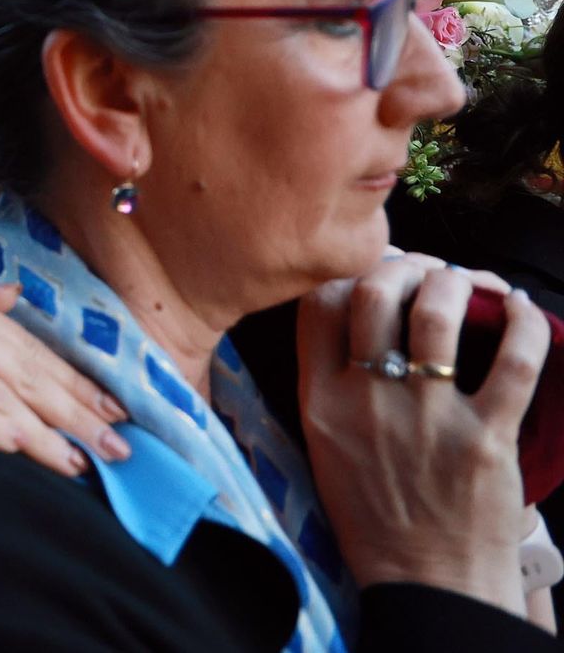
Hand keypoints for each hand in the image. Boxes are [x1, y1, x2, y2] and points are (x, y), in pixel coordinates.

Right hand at [298, 259, 549, 617]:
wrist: (426, 580)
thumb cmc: (375, 515)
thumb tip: (358, 319)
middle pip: (376, 293)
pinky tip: (525, 311)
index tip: (376, 275)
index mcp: (321, 402)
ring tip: (473, 285)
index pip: (320, 305)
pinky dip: (525, 323)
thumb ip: (330, 384)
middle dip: (407, 265)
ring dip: (461, 283)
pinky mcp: (487, 437)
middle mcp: (367, 401)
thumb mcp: (324, 445)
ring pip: (440, 313)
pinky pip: (515, 360)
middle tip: (429, 273)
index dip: (351, 273)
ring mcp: (428, 417)